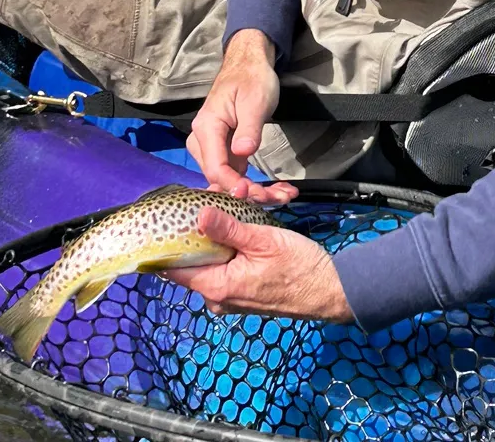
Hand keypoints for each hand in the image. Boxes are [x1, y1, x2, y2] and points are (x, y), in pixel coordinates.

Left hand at [166, 204, 353, 322]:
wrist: (329, 290)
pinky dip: (227, 246)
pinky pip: (224, 266)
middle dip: (196, 229)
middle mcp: (217, 297)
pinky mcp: (243, 291)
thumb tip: (199, 215)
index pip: (174, 269)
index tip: (164, 217)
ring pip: (210, 261)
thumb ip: (229, 229)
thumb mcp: (263, 240)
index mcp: (217, 287)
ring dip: (214, 235)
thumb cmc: (298, 266)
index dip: (165, 243)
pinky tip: (237, 224)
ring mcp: (230, 296)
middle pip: (192, 260)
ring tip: (225, 204)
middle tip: (208, 197)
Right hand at [187, 29, 296, 205]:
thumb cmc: (251, 79)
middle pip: (219, 177)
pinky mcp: (223, 149)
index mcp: (206, 127)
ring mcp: (211, 146)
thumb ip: (248, 129)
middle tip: (278, 198)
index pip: (215, 167)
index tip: (254, 194)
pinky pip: (234, 171)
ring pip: (227, 178)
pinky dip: (252, 181)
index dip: (232, 185)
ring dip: (253, 190)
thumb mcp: (255, 102)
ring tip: (282, 194)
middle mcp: (202, 140)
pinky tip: (274, 189)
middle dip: (247, 192)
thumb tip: (242, 153)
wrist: (248, 64)